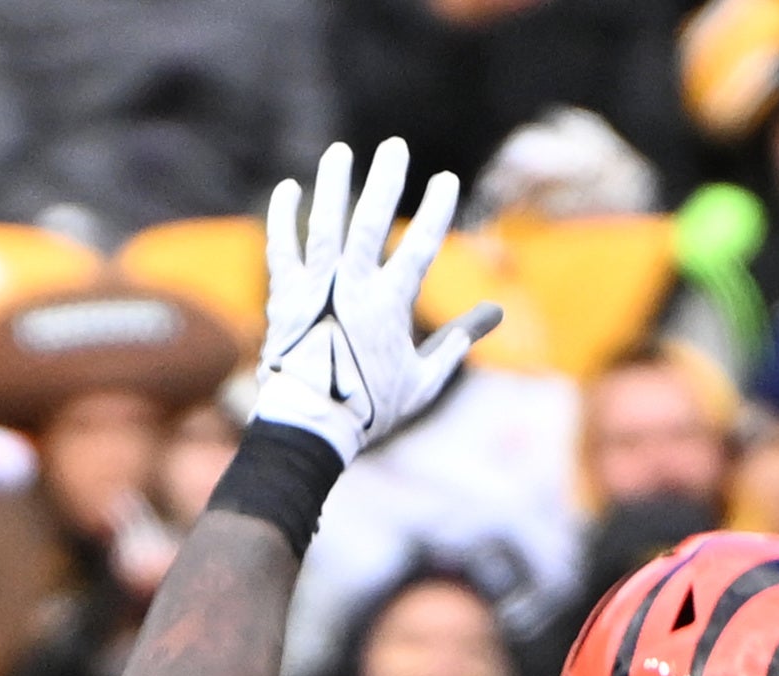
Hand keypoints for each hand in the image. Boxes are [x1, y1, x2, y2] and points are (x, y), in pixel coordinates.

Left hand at [253, 139, 496, 468]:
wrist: (308, 426)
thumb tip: (497, 314)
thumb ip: (457, 341)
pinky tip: (289, 188)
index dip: (436, 210)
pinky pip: (282, 250)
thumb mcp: (422, 379)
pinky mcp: (284, 297)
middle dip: (385, 180)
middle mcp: (351, 288)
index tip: (446, 178)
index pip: (420, 247)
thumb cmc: (369, 408)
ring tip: (340, 152)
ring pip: (324, 226)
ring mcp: (315, 289)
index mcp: (389, 305)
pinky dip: (283, 219)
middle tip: (395, 146)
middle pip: (371, 222)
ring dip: (333, 186)